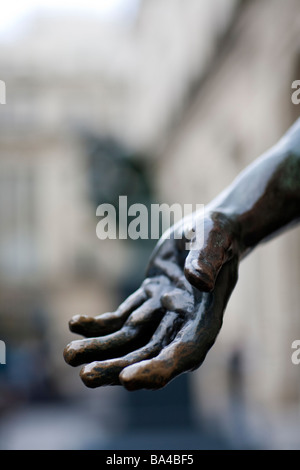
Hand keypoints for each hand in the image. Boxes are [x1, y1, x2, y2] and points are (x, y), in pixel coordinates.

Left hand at [63, 209, 239, 389]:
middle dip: (118, 367)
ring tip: (70, 354)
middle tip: (86, 376)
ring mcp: (161, 315)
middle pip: (149, 355)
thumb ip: (207, 259)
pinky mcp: (146, 303)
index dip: (157, 369)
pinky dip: (98, 325)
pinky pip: (119, 320)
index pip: (184, 353)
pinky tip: (76, 323)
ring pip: (129, 342)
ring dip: (100, 350)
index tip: (128, 379)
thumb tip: (200, 281)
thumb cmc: (216, 234)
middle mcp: (182, 324)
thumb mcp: (214, 239)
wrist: (207, 232)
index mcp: (204, 317)